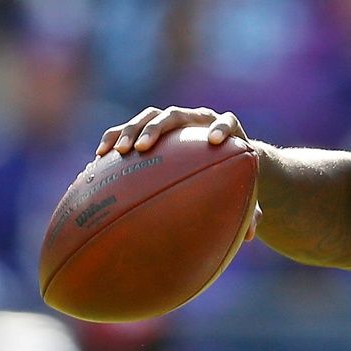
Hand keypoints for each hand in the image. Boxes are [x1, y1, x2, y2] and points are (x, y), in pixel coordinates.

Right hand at [96, 105, 261, 241]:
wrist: (220, 155)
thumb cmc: (234, 177)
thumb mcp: (242, 191)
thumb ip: (249, 210)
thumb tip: (250, 236)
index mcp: (226, 129)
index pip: (226, 121)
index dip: (221, 127)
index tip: (215, 141)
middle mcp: (198, 119)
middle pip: (177, 115)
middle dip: (158, 128)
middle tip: (144, 146)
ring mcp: (174, 120)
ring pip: (150, 116)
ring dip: (132, 130)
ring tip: (120, 151)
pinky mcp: (153, 126)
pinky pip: (129, 128)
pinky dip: (114, 137)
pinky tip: (99, 157)